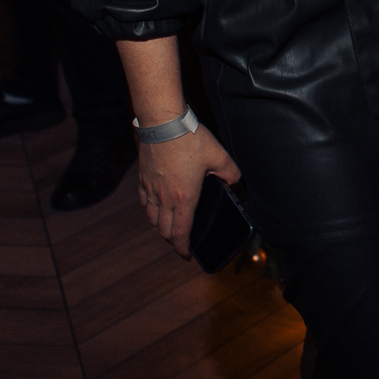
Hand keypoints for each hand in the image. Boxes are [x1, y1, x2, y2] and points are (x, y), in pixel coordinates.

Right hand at [136, 124, 241, 258]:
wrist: (162, 123)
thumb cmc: (190, 139)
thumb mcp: (219, 155)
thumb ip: (230, 172)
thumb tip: (235, 180)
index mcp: (184, 198)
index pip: (181, 233)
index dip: (183, 249)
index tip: (186, 255)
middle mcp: (165, 198)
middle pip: (165, 230)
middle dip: (173, 240)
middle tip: (182, 240)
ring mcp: (151, 189)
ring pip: (153, 218)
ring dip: (162, 225)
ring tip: (171, 223)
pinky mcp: (143, 178)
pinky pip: (145, 202)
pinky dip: (151, 209)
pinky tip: (157, 204)